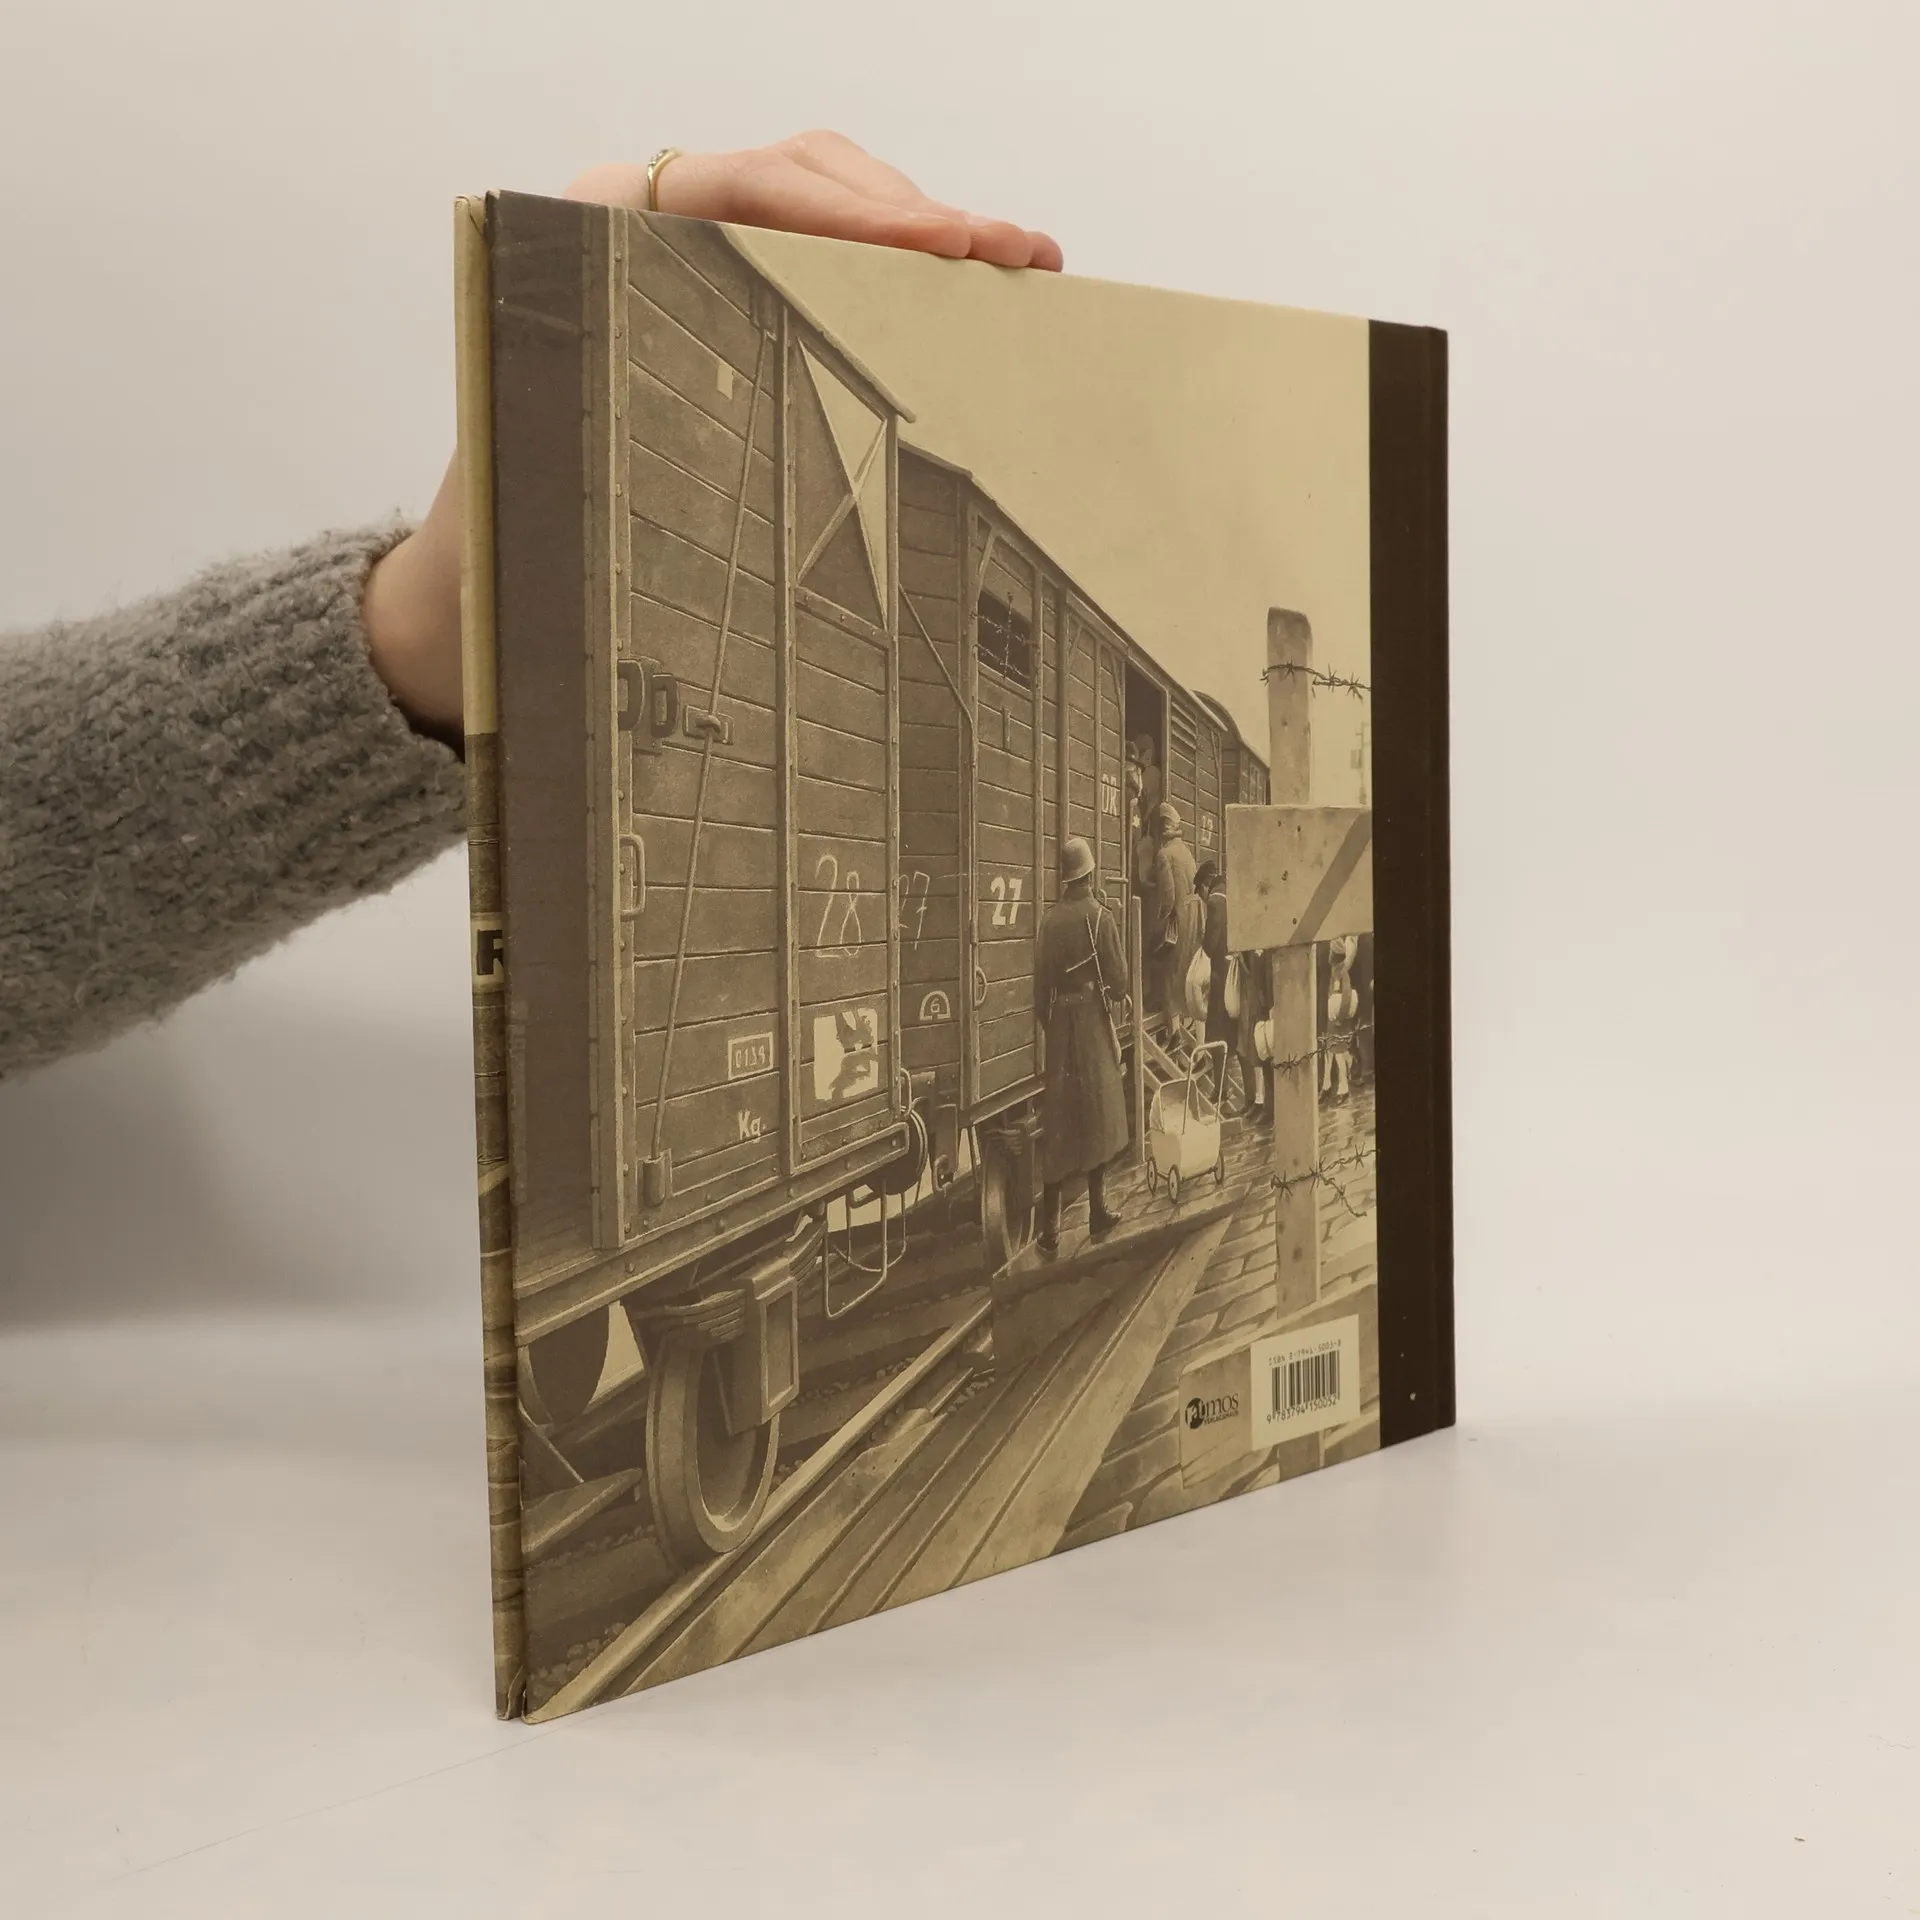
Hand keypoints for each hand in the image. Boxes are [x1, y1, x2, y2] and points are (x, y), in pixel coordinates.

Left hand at [364, 133, 1061, 737]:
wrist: (465, 583)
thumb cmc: (504, 538)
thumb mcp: (568, 481)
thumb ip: (648, 444)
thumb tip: (765, 470)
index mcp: (586, 240)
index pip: (740, 190)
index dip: (850, 210)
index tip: (942, 242)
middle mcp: (639, 231)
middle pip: (801, 178)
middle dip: (916, 212)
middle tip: (1014, 253)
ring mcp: (686, 259)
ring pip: (823, 206)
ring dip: (922, 231)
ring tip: (1015, 263)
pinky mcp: (723, 299)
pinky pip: (821, 257)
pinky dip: (897, 268)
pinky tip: (964, 290)